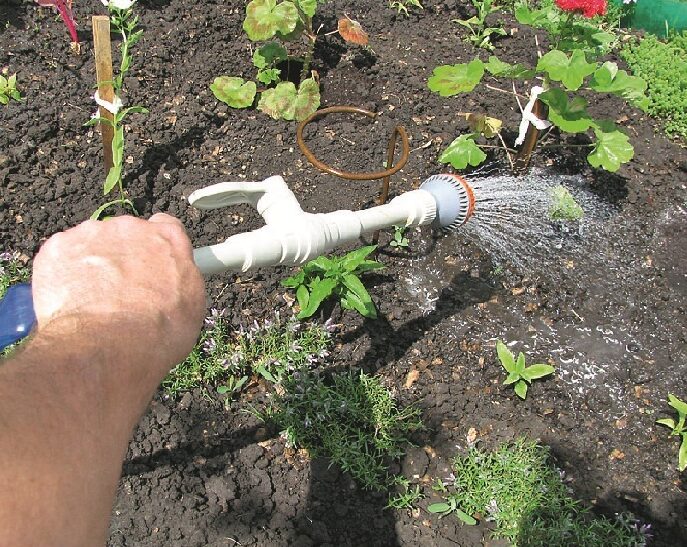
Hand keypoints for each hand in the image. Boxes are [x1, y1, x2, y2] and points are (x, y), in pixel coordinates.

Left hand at [31, 214, 204, 377]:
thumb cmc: (154, 334)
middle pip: (126, 236)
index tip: (153, 266)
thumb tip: (172, 283)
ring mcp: (93, 235)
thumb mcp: (190, 307)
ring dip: (94, 266)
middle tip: (123, 295)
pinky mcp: (59, 246)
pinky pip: (62, 255)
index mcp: (168, 240)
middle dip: (124, 260)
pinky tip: (73, 302)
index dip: (158, 249)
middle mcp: (132, 229)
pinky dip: (65, 274)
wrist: (107, 347)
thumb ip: (181, 279)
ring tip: (96, 304)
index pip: (166, 227)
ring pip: (93, 245)